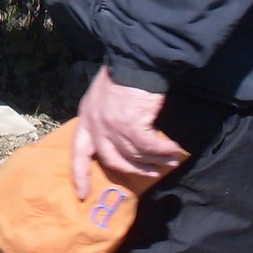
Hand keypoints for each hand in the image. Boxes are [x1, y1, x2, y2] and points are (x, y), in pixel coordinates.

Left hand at [72, 65, 187, 199]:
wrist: (136, 58)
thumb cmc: (123, 73)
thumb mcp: (103, 95)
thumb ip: (105, 116)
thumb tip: (119, 138)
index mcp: (86, 116)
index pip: (78, 151)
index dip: (79, 174)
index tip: (82, 194)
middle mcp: (96, 124)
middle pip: (110, 159)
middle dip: (131, 171)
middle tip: (149, 176)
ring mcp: (112, 126)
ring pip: (133, 155)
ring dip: (153, 162)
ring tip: (168, 162)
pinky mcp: (132, 124)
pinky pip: (149, 147)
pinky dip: (162, 151)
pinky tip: (174, 151)